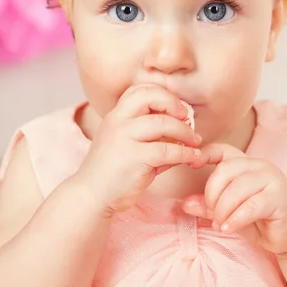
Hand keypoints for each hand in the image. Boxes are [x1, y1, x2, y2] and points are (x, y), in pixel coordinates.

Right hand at [76, 84, 201, 214]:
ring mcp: (124, 138)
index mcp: (115, 115)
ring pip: (163, 123)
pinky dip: (185, 153)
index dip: (162, 94)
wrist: (91, 196)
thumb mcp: (127, 145)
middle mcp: (118, 121)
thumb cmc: (112, 171)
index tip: (177, 108)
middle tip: (187, 118)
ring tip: (195, 141)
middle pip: (151, 97)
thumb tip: (184, 131)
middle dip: (175, 104)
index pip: (139, 90)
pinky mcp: (134, 158)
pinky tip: (192, 157)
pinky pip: (167, 150)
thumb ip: (151, 136)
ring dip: (185, 131)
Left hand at [183, 144, 286, 254]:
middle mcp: (260, 166)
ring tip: (221, 224)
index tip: (190, 165)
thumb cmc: (261, 220)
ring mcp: (272, 179)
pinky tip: (227, 228)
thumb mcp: (230, 212)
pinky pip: (251, 205)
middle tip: (212, 214)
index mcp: (246, 164)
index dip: (205, 154)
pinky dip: (235, 218)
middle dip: (212, 195)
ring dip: (223, 210)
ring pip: (236, 189)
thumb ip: (209, 206)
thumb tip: (184, 204)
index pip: (223, 150)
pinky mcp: (280, 197)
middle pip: (225, 171)